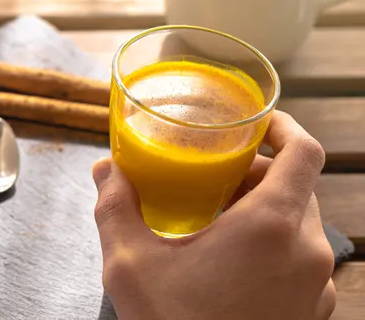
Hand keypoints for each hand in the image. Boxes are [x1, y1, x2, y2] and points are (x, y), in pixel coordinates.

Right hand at [93, 111, 335, 319]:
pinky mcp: (312, 311)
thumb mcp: (130, 264)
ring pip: (301, 223)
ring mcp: (316, 286)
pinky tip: (231, 261)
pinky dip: (274, 245)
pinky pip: (302, 259)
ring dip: (267, 209)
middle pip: (298, 185)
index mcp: (271, 226)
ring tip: (219, 218)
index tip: (257, 122)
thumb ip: (116, 207)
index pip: (304, 152)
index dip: (284, 126)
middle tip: (217, 174)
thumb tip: (106, 170)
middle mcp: (306, 252)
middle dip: (259, 172)